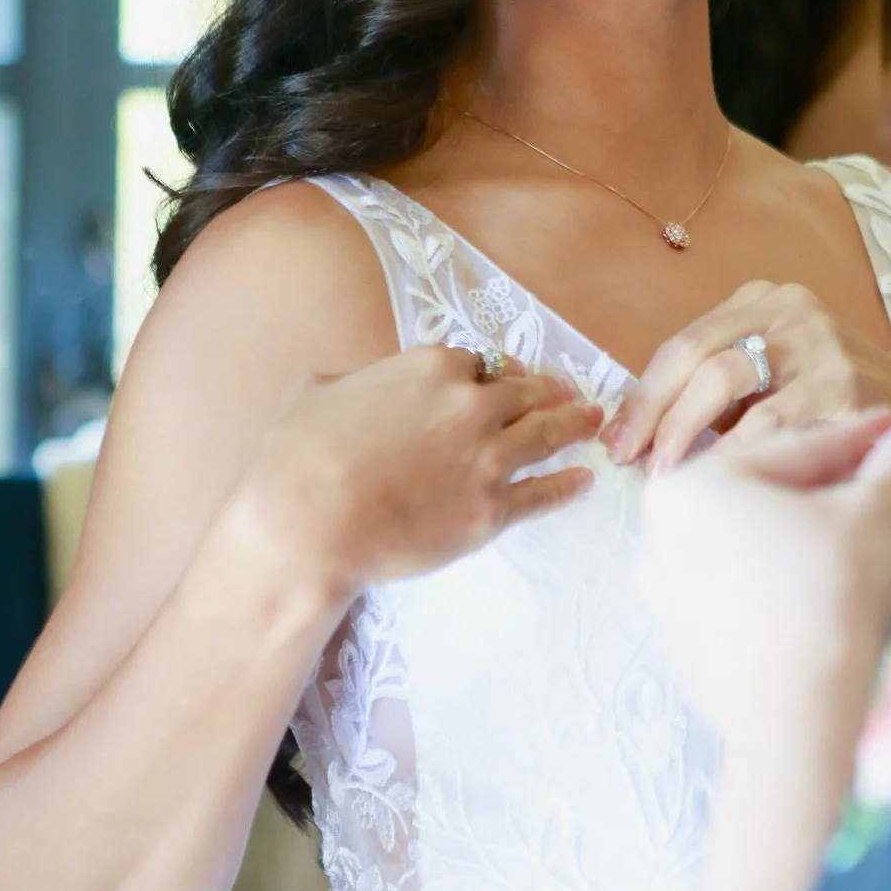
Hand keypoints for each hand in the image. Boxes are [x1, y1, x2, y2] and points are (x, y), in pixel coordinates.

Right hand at [234, 347, 602, 603]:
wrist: (306, 526)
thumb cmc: (297, 456)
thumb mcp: (318, 388)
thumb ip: (357, 378)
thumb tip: (363, 384)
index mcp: (432, 367)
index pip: (479, 364)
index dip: (491, 374)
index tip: (504, 379)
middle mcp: (471, 406)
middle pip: (526, 394)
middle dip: (548, 392)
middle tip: (569, 394)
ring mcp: (488, 461)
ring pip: (546, 435)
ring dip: (574, 425)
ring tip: (592, 422)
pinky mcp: (491, 513)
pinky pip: (543, 495)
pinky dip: (568, 485)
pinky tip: (583, 480)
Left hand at [604, 280, 890, 472]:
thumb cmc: (842, 416)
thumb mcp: (779, 379)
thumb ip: (722, 390)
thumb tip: (639, 430)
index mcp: (765, 302)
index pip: (683, 344)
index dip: (644, 395)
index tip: (617, 440)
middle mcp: (790, 309)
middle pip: (693, 355)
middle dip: (653, 414)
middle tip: (632, 463)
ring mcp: (818, 342)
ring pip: (722, 381)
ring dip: (685, 435)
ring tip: (672, 477)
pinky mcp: (843, 383)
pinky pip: (769, 424)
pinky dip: (737, 456)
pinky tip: (721, 484)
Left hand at [637, 406, 890, 742]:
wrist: (799, 724)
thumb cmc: (824, 600)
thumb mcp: (871, 518)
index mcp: (690, 488)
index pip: (798, 450)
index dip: (866, 439)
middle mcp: (666, 539)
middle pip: (784, 504)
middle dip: (861, 502)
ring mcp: (676, 599)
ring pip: (778, 555)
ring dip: (847, 549)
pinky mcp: (698, 651)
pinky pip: (765, 601)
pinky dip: (816, 592)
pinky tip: (875, 597)